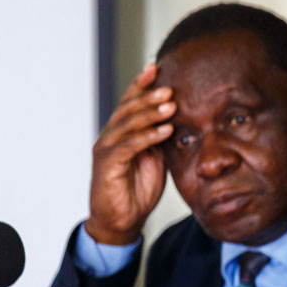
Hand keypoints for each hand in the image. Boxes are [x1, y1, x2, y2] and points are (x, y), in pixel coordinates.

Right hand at [87, 63, 173, 244]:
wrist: (121, 220)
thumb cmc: (137, 189)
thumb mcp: (156, 160)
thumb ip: (162, 140)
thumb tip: (179, 121)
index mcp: (122, 132)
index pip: (131, 102)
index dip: (142, 84)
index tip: (157, 67)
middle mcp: (111, 135)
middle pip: (128, 108)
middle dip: (149, 96)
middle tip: (170, 88)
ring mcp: (107, 148)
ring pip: (128, 124)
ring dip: (151, 113)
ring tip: (171, 105)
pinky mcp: (108, 164)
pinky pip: (129, 146)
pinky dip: (148, 137)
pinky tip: (165, 130)